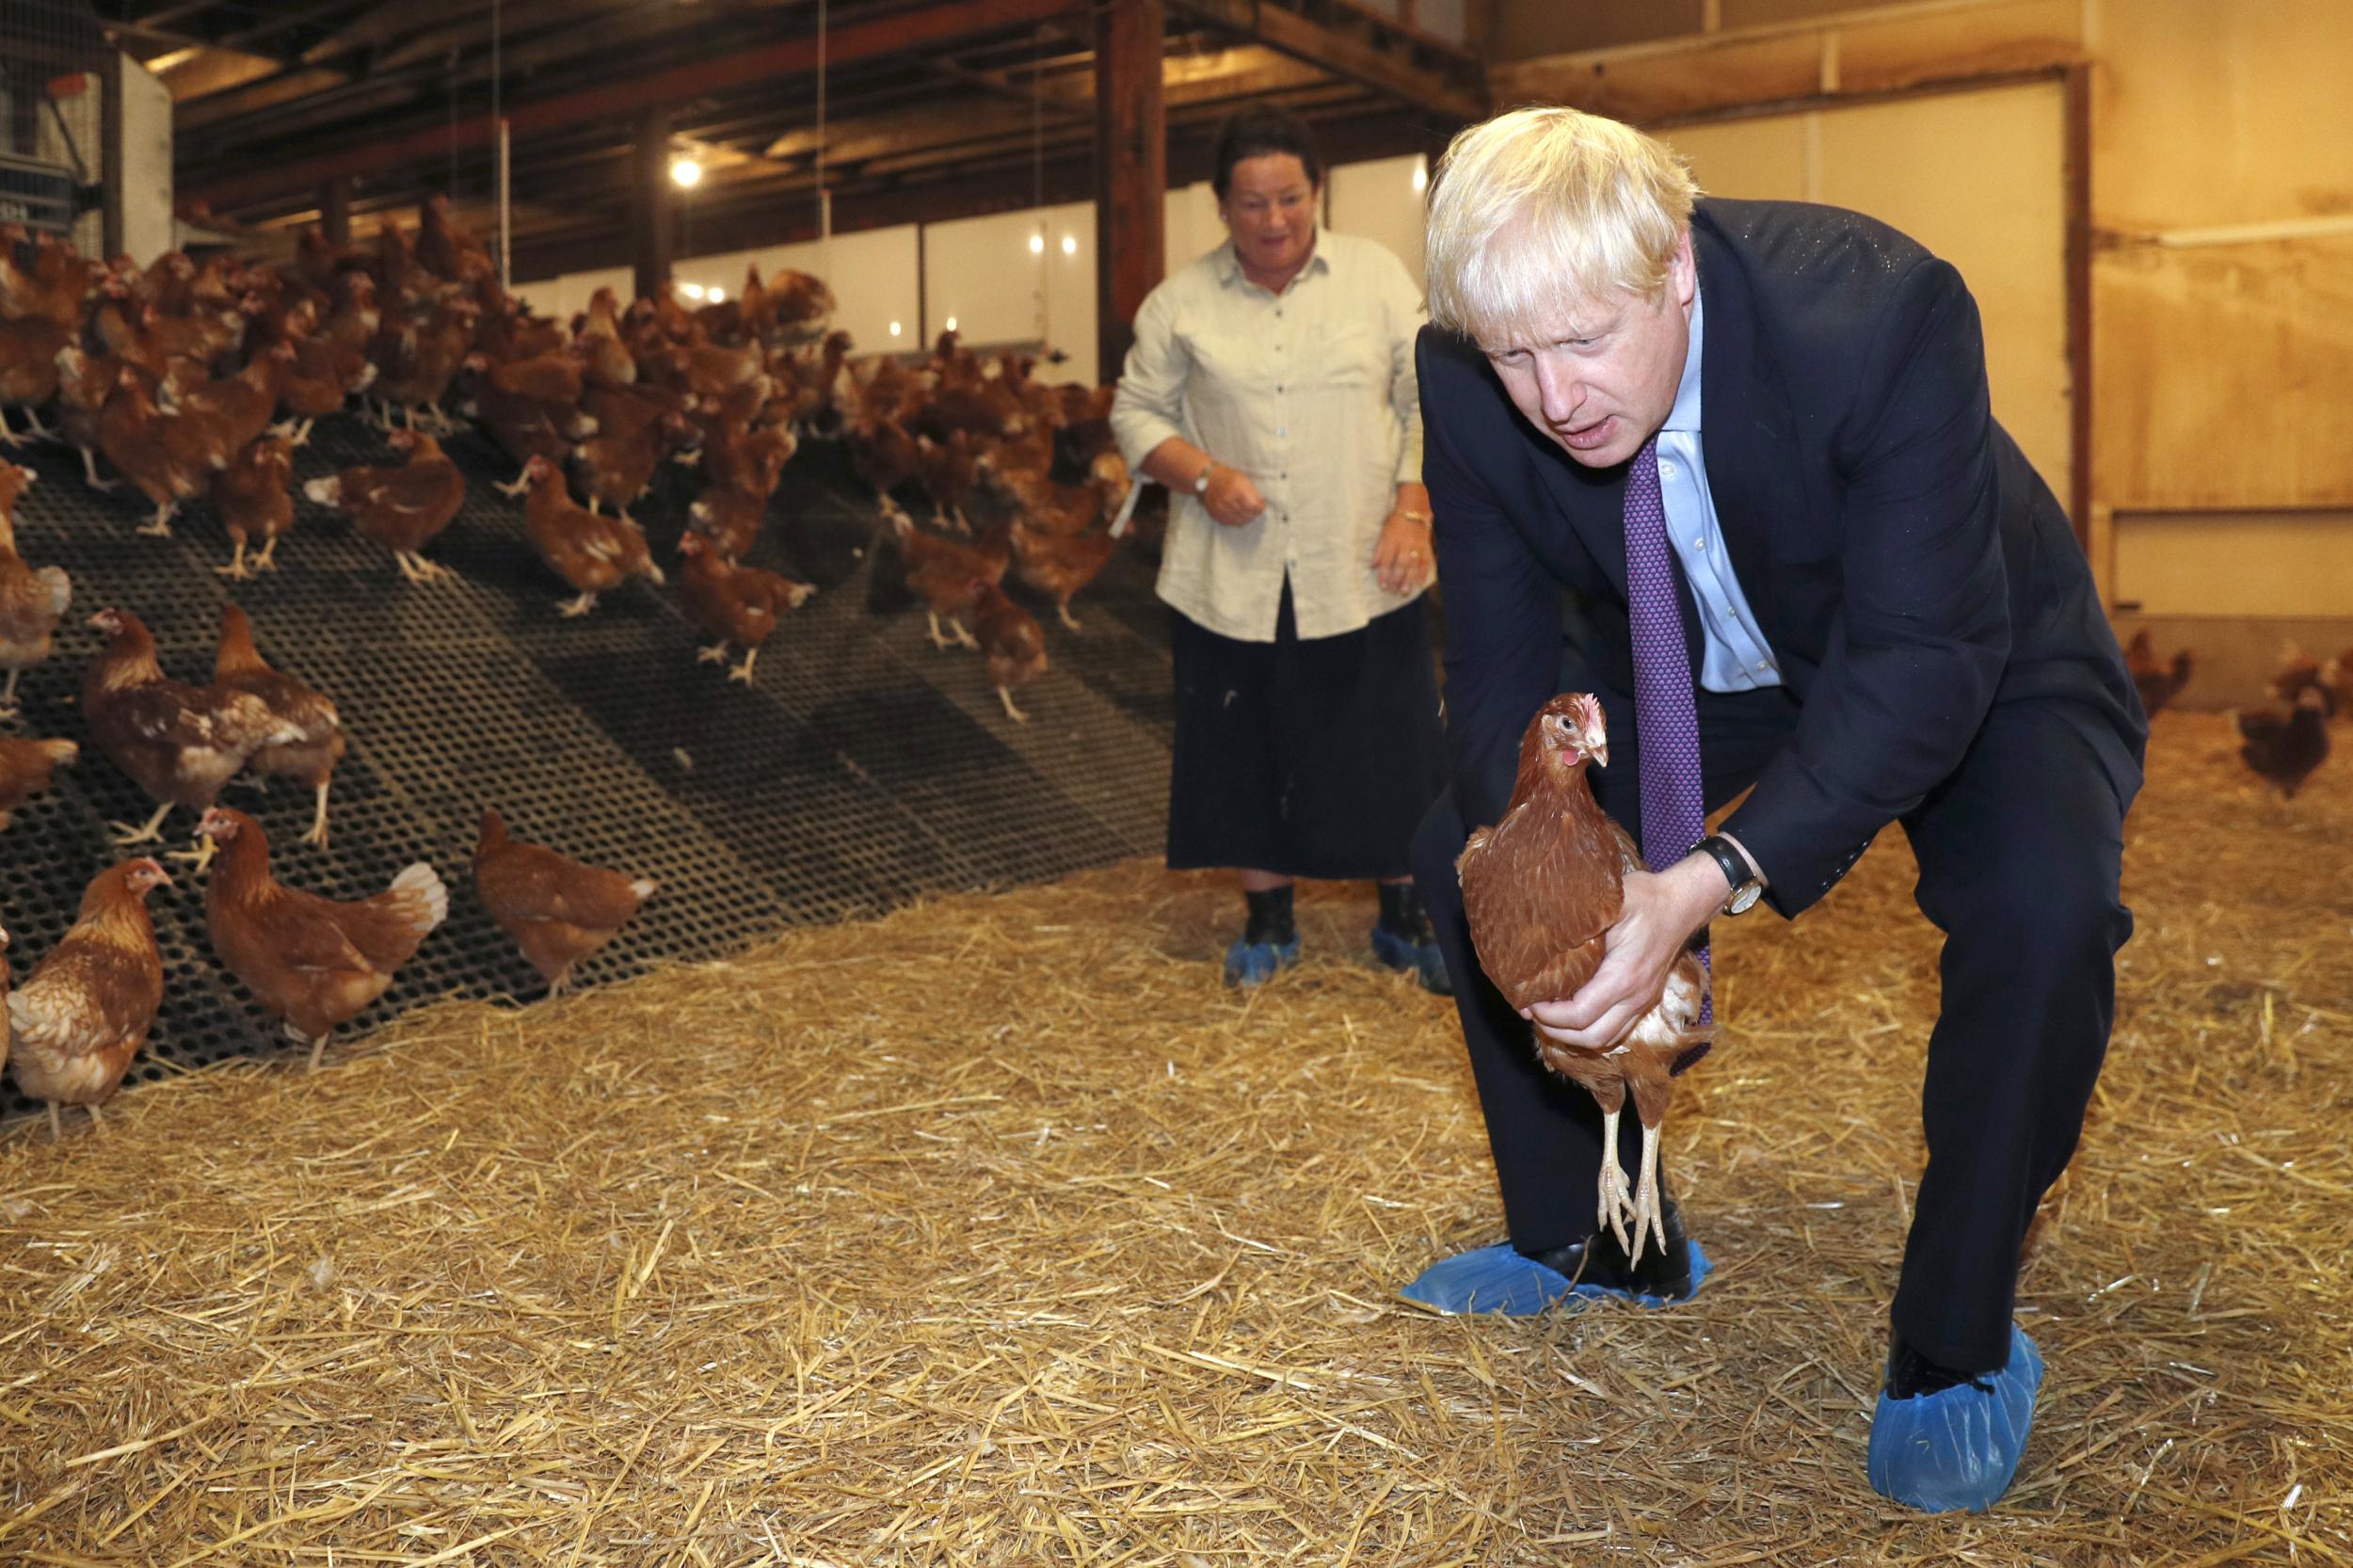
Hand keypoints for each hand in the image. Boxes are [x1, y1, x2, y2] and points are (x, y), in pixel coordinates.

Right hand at [1200, 463, 1266, 527]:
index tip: (1261, 505)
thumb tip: (1260, 505)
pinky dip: (1237, 520)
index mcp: (1236, 489)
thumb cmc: (1227, 477)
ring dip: (1246, 518)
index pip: (1253, 506)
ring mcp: (1220, 509)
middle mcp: (1227, 500)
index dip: (1260, 507)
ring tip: (1248, 513)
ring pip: (1240, 521)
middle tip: (1255, 510)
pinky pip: (1231, 523)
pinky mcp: (1216, 515)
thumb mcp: (1242, 479)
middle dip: (1254, 513)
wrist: (1207, 480)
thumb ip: (1252, 492)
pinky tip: (1238, 514)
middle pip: (1247, 515)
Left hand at [1371, 510, 1432, 594]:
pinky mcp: (1426, 547)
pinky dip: (1423, 573)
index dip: (1384, 575)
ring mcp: (1417, 546)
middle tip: (1394, 592)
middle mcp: (1405, 545)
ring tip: (1405, 592)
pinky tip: (1420, 583)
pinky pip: (1426, 561)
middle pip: (1401, 565)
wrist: (1413, 511)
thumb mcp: (1384, 534)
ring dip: (1409, 580)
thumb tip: (1372, 566)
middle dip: (1397, 580)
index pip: (1387, 561)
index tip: (1382, 586)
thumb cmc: (1395, 523)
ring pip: (1413, 565)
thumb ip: (1379, 551)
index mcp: (1392, 541)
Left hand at [1523, 855, 1723, 1049]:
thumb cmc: (1646, 899)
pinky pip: (1617, 1029)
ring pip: (1606, 1039)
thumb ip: (1579, 924)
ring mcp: (1642, 1001)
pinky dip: (1592, 1029)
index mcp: (1623, 977)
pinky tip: (1573, 1013)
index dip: (1548, 1015)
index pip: (1579, 1015)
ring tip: (1549, 1017)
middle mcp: (1635, 997)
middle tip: (1533, 1013)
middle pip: (1591, 1037)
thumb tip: (1540, 938)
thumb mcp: (1610, 903)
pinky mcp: (1644, 999)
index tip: (1529, 1000)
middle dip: (1556, 1032)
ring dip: (1574, 1035)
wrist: (1682, 904)